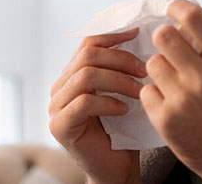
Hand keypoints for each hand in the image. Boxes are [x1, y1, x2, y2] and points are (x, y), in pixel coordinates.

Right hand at [49, 28, 146, 183]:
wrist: (116, 166)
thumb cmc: (123, 128)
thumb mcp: (123, 91)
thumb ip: (121, 67)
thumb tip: (140, 35)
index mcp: (72, 74)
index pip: (88, 43)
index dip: (113, 35)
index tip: (137, 33)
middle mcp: (59, 87)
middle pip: (87, 56)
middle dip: (121, 59)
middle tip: (145, 69)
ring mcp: (56, 107)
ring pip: (86, 76)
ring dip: (118, 80)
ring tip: (140, 90)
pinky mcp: (60, 126)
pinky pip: (84, 103)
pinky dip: (109, 102)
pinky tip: (124, 109)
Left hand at [139, 0, 201, 183]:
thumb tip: (183, 21)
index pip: (193, 17)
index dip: (177, 7)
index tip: (172, 9)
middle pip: (164, 36)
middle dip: (164, 40)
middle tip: (170, 50)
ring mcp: (183, 99)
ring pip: (153, 63)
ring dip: (160, 70)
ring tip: (175, 85)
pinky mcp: (166, 119)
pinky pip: (147, 91)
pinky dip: (155, 96)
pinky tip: (171, 105)